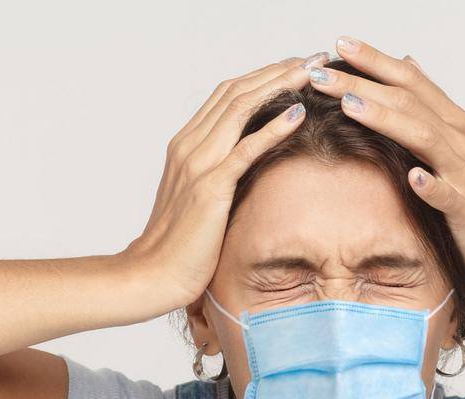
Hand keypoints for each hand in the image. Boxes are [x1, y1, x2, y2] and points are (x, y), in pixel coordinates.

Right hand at [122, 56, 322, 309]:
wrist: (152, 275)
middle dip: (277, 71)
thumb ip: (216, 176)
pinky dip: (273, 127)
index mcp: (185, 145)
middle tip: (312, 58)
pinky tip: (298, 113)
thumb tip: (245, 170)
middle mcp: (189, 146)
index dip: (261, 76)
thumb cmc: (178, 247)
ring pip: (241, 109)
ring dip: (279, 86)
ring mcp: (198, 164)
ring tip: (311, 73)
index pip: (227, 95)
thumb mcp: (197, 201)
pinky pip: (246, 149)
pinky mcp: (210, 187)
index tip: (293, 67)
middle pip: (236, 92)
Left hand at [304, 37, 464, 286]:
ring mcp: (463, 173)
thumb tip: (407, 62)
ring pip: (423, 138)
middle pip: (407, 102)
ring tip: (349, 106)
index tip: (340, 43)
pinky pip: (446, 195)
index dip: (376, 61)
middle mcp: (459, 139)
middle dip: (362, 84)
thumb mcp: (455, 140)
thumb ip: (429, 104)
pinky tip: (411, 177)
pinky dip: (429, 185)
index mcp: (452, 121)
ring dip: (386, 120)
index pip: (410, 80)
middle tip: (321, 73)